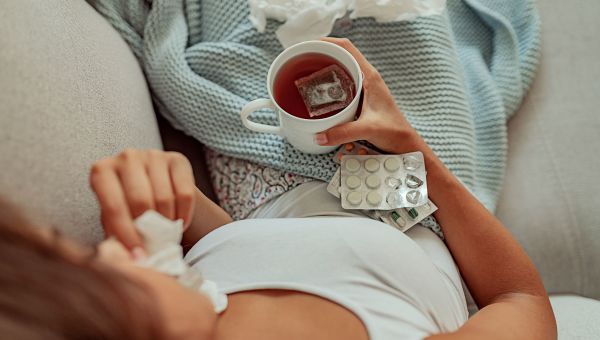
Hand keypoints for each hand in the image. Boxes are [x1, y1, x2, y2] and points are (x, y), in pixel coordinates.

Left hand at [89, 149, 195, 249]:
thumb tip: (122, 259)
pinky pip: (185, 194)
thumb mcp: (114, 219)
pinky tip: (179, 223)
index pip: (113, 206)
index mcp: (102, 171)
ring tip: (166, 235)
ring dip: (167, 224)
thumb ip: (114, 235)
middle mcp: (126, 157)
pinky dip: (184, 215)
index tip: (138, 255)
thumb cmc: (127, 205)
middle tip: (154, 246)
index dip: (126, 235)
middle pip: (141, 201)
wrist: (151, 183)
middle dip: (149, 230)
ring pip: (164, 198)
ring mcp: (153, 155)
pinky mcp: (177, 159)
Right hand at [316, 38, 422, 153]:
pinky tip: (318, 94)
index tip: (309, 45)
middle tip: (302, 60)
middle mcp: (366, 78)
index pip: (347, 48)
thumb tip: (319, 136)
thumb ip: (343, 132)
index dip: (327, 42)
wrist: (404, 143)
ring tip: (306, 73)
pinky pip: (342, 84)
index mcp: (370, 76)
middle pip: (341, 55)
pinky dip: (328, 84)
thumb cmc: (394, 131)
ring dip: (324, 68)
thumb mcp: (367, 129)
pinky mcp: (361, 98)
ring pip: (341, 69)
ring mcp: (364, 88)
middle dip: (321, 54)